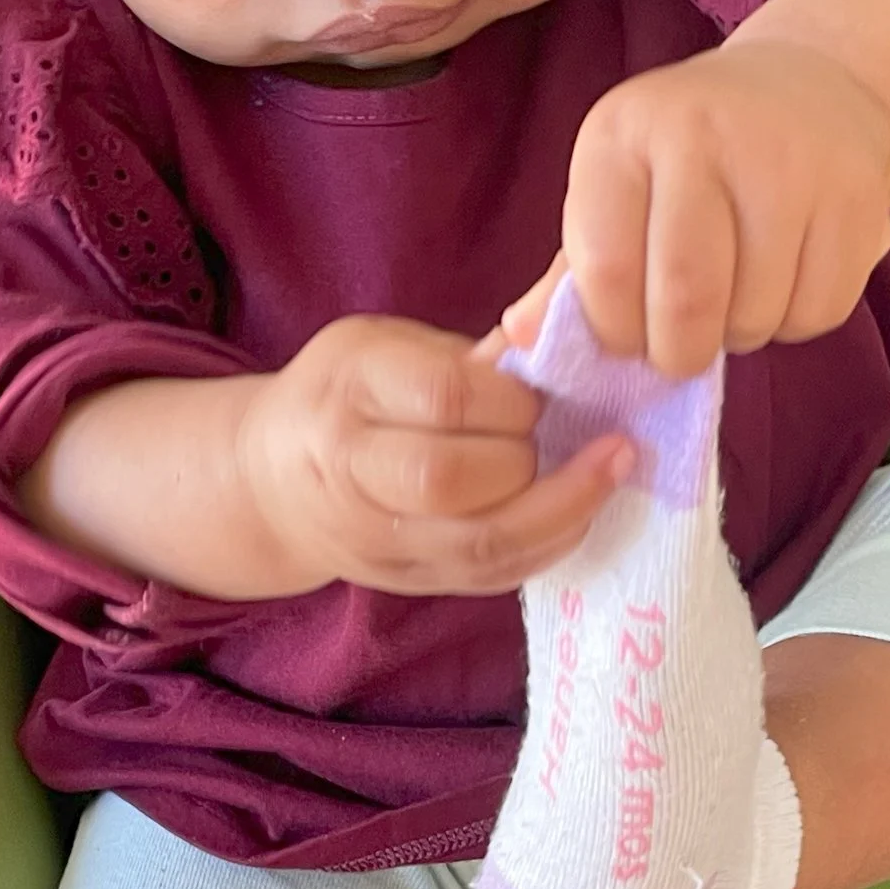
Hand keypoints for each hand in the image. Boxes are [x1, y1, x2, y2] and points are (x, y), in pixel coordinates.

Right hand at [242, 316, 630, 594]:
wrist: (274, 483)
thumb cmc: (348, 394)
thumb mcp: (387, 342)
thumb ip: (473, 347)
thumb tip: (577, 305)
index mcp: (349, 392)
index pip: (443, 398)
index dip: (509, 397)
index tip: (539, 387)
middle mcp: (354, 472)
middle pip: (452, 479)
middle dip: (529, 455)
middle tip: (568, 430)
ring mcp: (381, 541)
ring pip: (482, 543)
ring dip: (563, 507)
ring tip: (615, 467)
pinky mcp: (413, 583)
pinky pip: (494, 576)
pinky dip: (550, 543)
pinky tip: (583, 509)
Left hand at [500, 38, 889, 378]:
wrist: (805, 89)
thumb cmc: (688, 161)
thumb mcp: (617, 192)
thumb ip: (572, 272)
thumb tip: (521, 341)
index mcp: (624, 132)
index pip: (605, 270)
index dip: (615, 332)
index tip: (627, 336)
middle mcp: (705, 133)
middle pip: (687, 299)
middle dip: (680, 353)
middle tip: (682, 350)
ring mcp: (790, 161)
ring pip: (758, 314)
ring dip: (741, 336)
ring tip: (735, 299)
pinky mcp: (856, 198)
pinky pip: (818, 311)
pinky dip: (796, 324)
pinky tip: (783, 282)